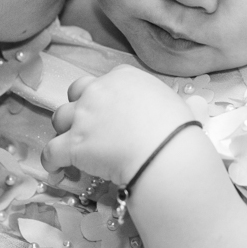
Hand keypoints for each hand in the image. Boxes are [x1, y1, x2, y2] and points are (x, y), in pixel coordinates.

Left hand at [40, 65, 193, 184]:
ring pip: (59, 118)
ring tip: (72, 147)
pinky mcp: (72, 145)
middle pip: (76, 92)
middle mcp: (98, 91)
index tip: (112, 114)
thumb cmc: (178, 130)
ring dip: (64, 130)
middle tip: (90, 126)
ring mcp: (83, 117)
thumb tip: (196, 106)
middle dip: (79, 106)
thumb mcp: (183, 106)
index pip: (105, 81)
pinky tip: (57, 170)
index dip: (105, 97)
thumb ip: (178, 104)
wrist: (164, 153)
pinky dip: (51, 161)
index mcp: (124, 77)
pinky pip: (50, 152)